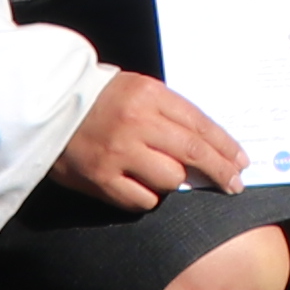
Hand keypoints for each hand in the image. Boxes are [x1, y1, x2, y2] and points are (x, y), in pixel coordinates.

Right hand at [54, 69, 249, 209]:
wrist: (48, 108)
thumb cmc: (102, 99)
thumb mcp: (138, 89)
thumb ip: (170, 112)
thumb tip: (210, 145)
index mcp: (148, 95)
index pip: (199, 124)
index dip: (225, 146)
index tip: (241, 162)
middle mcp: (135, 123)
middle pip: (192, 153)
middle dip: (220, 171)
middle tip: (235, 184)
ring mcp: (117, 153)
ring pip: (170, 180)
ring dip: (176, 182)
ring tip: (168, 176)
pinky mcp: (100, 179)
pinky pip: (142, 200)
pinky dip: (149, 197)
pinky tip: (145, 187)